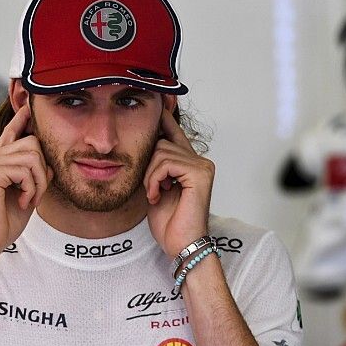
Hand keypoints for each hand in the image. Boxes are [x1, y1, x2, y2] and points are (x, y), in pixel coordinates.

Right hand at [0, 106, 53, 255]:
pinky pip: (25, 170)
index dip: (22, 118)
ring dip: (38, 183)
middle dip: (43, 171)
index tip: (29, 106)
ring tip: (28, 200)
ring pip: (33, 156)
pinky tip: (22, 202)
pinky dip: (31, 189)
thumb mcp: (26, 192)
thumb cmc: (5, 221)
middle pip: (33, 143)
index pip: (12, 131)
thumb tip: (47, 159)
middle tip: (35, 195)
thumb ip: (34, 174)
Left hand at [143, 109, 214, 258]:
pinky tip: (158, 196)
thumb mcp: (153, 187)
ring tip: (155, 195)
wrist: (180, 245)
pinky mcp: (201, 173)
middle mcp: (199, 160)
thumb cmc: (168, 222)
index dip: (163, 116)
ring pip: (161, 152)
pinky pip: (166, 163)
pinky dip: (155, 180)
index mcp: (188, 162)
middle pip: (161, 142)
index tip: (159, 99)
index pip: (172, 131)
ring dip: (149, 176)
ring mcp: (203, 165)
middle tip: (152, 189)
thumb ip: (153, 165)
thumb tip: (141, 143)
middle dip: (148, 166)